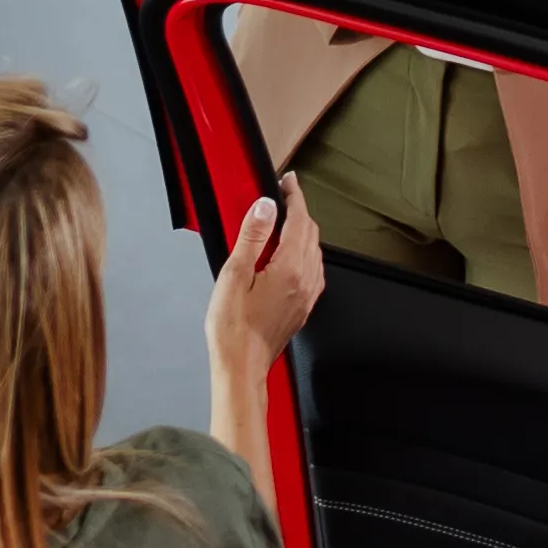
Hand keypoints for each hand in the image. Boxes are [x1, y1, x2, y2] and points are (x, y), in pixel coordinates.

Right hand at [207, 189, 327, 424]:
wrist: (242, 366)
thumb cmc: (233, 328)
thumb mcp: (234, 274)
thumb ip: (252, 236)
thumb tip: (266, 206)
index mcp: (289, 269)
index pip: (299, 221)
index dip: (295, 197)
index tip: (288, 182)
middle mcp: (305, 281)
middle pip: (311, 234)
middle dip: (299, 211)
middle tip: (284, 197)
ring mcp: (307, 296)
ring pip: (314, 252)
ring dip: (303, 232)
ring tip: (284, 222)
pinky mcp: (303, 308)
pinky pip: (312, 270)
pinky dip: (304, 253)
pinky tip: (289, 255)